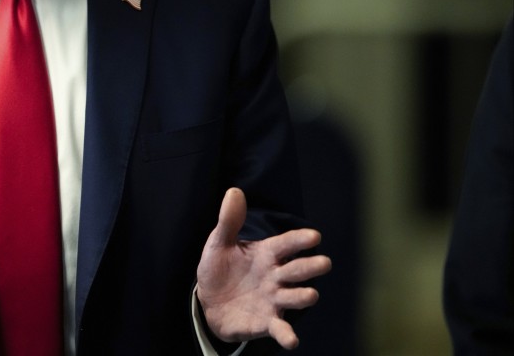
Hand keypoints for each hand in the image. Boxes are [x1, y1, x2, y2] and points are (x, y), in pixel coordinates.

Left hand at [196, 187, 331, 349]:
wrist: (208, 302)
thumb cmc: (219, 268)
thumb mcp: (219, 243)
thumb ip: (229, 221)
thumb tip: (234, 191)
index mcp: (266, 254)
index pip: (286, 244)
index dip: (299, 240)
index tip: (314, 235)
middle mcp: (275, 277)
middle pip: (297, 270)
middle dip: (310, 267)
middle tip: (323, 263)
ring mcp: (273, 300)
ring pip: (294, 297)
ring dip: (302, 297)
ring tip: (310, 295)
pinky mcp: (267, 322)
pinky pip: (280, 329)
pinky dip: (287, 335)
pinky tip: (291, 340)